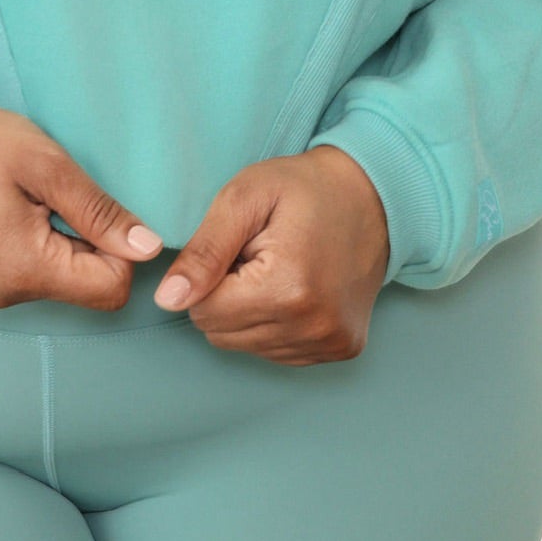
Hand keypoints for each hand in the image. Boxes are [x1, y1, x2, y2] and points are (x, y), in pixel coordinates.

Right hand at [0, 104, 163, 309]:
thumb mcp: (45, 165)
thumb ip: (99, 211)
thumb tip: (150, 248)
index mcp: (26, 270)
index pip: (110, 288)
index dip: (121, 249)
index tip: (98, 207)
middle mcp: (7, 295)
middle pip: (85, 286)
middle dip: (89, 241)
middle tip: (60, 193)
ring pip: (58, 278)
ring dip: (61, 240)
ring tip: (32, 195)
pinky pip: (29, 272)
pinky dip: (37, 243)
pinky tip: (15, 207)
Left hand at [151, 147, 389, 363]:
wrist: (373, 195)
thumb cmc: (304, 188)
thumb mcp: (245, 197)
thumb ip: (204, 250)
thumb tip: (167, 300)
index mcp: (287, 288)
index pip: (204, 312)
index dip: (208, 275)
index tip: (238, 246)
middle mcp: (312, 327)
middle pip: (222, 335)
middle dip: (227, 295)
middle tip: (257, 255)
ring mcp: (330, 343)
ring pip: (247, 347)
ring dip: (249, 311)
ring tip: (277, 268)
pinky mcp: (341, 350)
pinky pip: (277, 352)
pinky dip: (273, 323)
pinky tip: (294, 287)